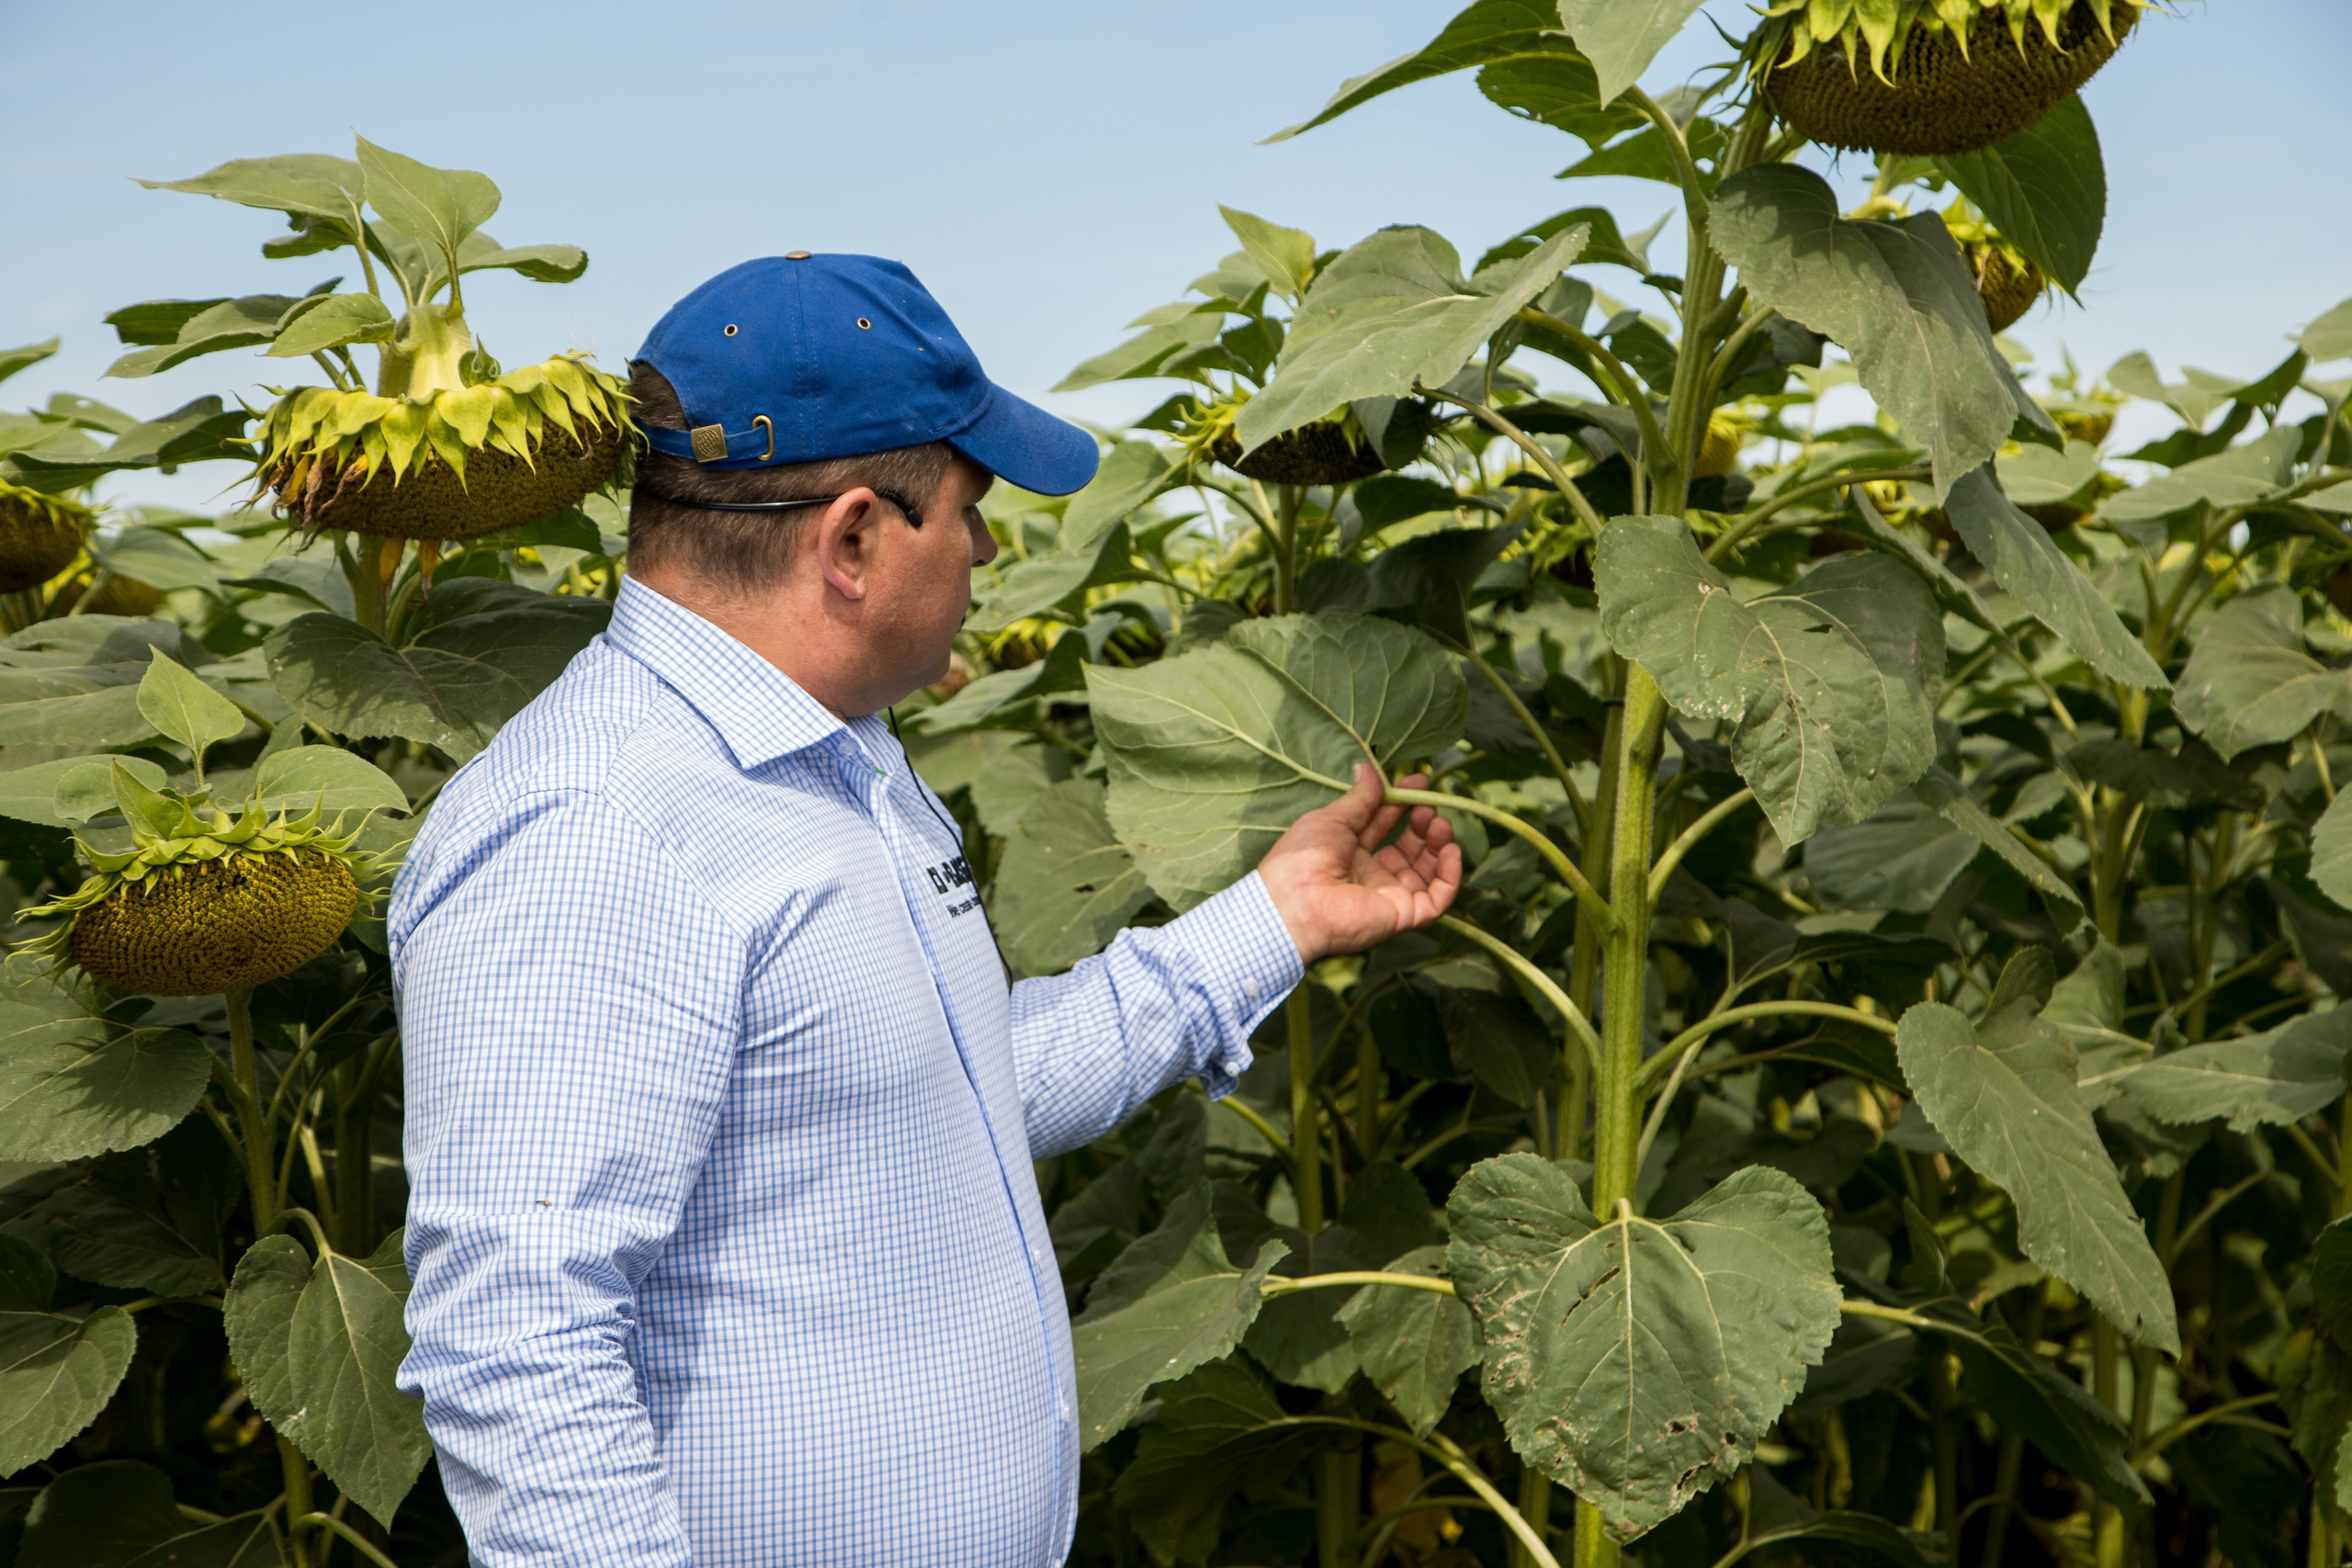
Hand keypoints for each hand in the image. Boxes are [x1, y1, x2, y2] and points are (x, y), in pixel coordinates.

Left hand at [1258, 764, 1461, 964]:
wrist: (1294, 902)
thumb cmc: (1303, 857)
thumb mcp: (1332, 819)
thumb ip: (1359, 798)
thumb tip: (1368, 768)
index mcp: (1349, 852)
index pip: (1385, 824)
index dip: (1403, 803)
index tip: (1420, 781)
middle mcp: (1371, 875)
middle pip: (1410, 847)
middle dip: (1423, 822)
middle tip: (1427, 806)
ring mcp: (1389, 896)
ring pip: (1428, 871)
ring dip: (1439, 845)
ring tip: (1439, 824)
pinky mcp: (1402, 915)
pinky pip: (1437, 899)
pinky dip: (1451, 876)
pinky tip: (1452, 851)